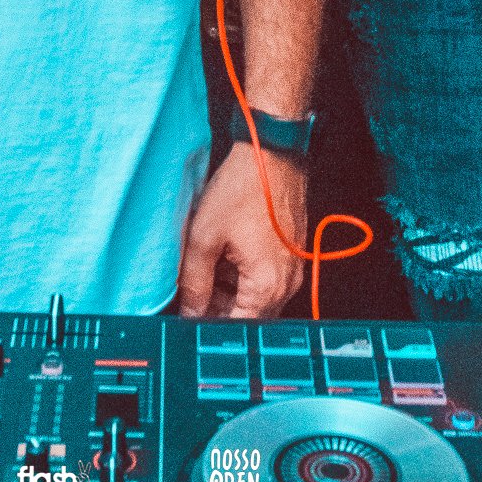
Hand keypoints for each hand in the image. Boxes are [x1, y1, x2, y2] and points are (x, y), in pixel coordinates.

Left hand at [177, 143, 305, 318]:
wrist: (273, 151)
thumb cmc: (244, 186)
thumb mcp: (205, 236)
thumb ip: (194, 283)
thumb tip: (189, 314)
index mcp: (267, 286)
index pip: (236, 330)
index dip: (208, 328)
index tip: (188, 320)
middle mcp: (286, 285)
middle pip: (249, 318)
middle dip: (218, 311)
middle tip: (192, 292)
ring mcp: (292, 270)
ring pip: (256, 300)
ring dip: (230, 294)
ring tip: (207, 266)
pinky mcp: (291, 256)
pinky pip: (266, 282)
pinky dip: (243, 277)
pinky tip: (224, 256)